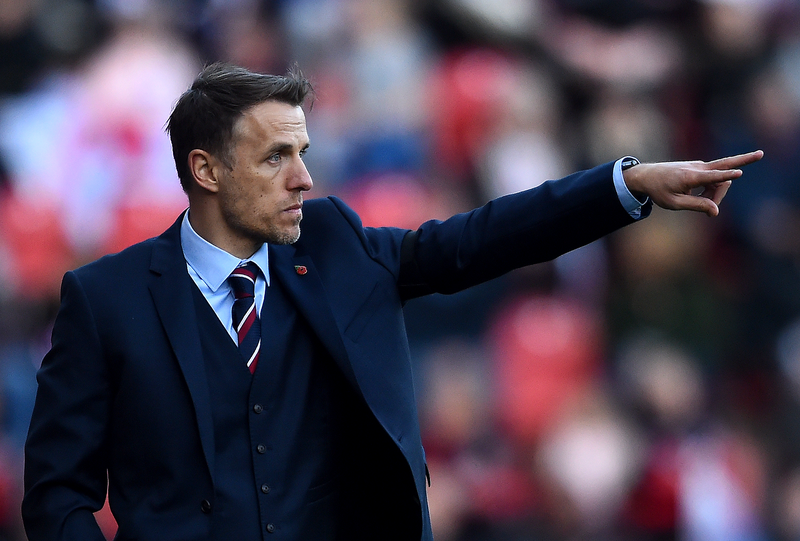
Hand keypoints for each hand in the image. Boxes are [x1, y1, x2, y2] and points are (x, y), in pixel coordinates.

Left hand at [623, 150, 763, 216]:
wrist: (646, 176)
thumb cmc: (659, 191)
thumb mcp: (674, 203)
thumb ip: (696, 206)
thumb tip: (716, 211)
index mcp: (689, 177)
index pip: (711, 177)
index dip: (725, 176)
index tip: (738, 172)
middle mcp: (697, 168)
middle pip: (724, 164)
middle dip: (744, 159)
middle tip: (761, 154)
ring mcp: (699, 166)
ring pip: (719, 179)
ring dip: (717, 194)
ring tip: (707, 207)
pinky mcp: (700, 168)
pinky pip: (713, 179)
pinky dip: (712, 190)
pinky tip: (704, 198)